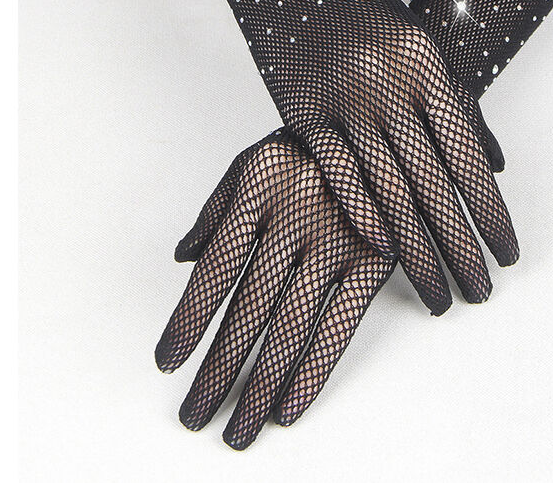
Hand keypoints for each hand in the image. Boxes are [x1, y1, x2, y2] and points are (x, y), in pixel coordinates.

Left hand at [155, 130, 394, 449]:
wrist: (384, 124)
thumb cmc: (313, 146)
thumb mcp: (257, 161)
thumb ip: (217, 208)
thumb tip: (184, 258)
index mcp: (258, 192)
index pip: (215, 270)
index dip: (189, 321)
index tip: (168, 363)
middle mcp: (295, 217)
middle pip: (248, 309)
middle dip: (218, 369)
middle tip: (195, 415)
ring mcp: (338, 239)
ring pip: (289, 326)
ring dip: (260, 385)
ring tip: (237, 429)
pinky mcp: (376, 257)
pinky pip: (340, 324)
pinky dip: (314, 370)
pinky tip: (289, 407)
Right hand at [241, 0, 518, 313]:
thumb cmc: (365, 15)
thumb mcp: (419, 43)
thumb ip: (458, 101)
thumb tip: (496, 163)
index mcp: (427, 68)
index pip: (467, 155)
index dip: (491, 211)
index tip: (507, 255)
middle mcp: (390, 86)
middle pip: (434, 183)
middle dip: (461, 246)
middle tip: (481, 293)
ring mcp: (344, 99)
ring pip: (389, 188)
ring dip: (418, 249)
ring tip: (439, 292)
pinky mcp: (302, 112)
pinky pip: (339, 172)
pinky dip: (363, 213)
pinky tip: (383, 251)